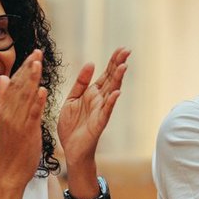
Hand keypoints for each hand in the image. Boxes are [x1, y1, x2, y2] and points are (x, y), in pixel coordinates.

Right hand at [0, 50, 47, 190]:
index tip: (32, 55)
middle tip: (37, 52)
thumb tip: (2, 79)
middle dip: (28, 69)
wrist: (9, 173)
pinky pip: (31, 116)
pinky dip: (36, 103)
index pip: (14, 85)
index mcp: (4, 110)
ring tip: (38, 63)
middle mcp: (8, 114)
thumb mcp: (4, 121)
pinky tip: (42, 90)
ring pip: (24, 98)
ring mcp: (16, 123)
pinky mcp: (25, 133)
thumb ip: (5, 100)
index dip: (23, 69)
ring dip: (31, 80)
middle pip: (18, 87)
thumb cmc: (11, 149)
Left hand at [57, 48, 127, 167]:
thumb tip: (91, 64)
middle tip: (127, 50)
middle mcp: (99, 100)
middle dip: (118, 65)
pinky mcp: (98, 123)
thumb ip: (81, 83)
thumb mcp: (72, 99)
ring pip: (111, 92)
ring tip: (123, 66)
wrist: (71, 149)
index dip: (113, 61)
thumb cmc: (72, 126)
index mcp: (92, 93)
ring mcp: (100, 111)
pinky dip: (111, 102)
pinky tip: (116, 93)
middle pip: (111, 79)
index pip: (105, 74)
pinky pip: (106, 111)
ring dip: (117, 80)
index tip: (122, 49)